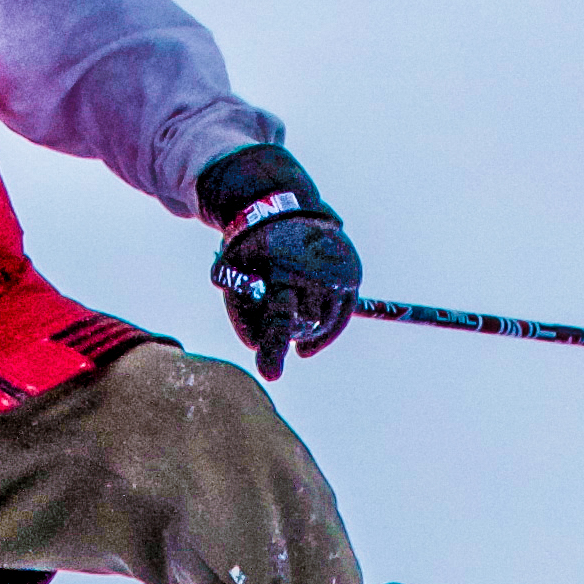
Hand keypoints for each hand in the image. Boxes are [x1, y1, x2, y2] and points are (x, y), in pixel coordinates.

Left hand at [197, 144, 360, 381]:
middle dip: (285, 330)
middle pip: (303, 325)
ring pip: (324, 325)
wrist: (281, 208)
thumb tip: (261, 354)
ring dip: (305, 330)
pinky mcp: (353, 274)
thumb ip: (242, 318)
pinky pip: (340, 318)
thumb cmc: (250, 250)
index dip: (273, 347)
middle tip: (268, 315)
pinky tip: (304, 347)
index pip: (280, 316)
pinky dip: (324, 334)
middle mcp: (319, 268)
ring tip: (285, 310)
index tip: (271, 374)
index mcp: (285, 266)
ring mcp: (340, 270)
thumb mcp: (231, 277)